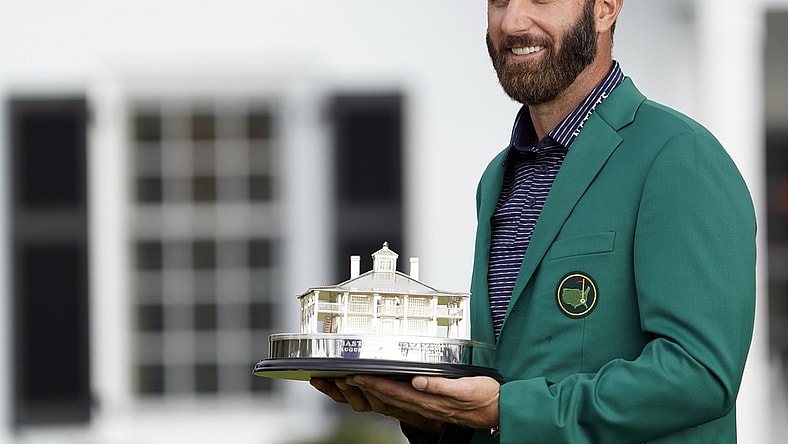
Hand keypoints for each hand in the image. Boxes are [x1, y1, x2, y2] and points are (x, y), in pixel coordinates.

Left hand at [311, 375, 499, 430]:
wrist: (497, 411)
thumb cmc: (483, 398)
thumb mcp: (465, 389)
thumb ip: (440, 386)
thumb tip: (418, 381)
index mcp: (429, 400)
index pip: (393, 391)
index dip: (372, 383)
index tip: (354, 375)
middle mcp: (423, 405)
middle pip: (386, 396)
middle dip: (364, 387)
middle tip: (342, 377)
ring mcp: (426, 406)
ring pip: (391, 399)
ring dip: (371, 390)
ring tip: (353, 381)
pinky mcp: (430, 404)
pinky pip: (402, 400)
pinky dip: (387, 392)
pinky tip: (381, 387)